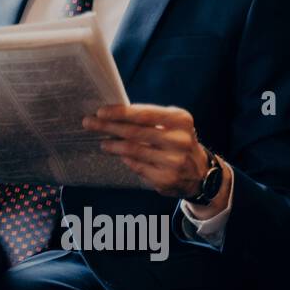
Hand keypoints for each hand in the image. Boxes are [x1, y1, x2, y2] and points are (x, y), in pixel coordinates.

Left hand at [82, 103, 221, 203]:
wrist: (200, 173)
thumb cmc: (178, 140)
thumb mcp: (172, 124)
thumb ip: (147, 118)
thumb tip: (112, 113)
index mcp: (180, 120)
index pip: (144, 114)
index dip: (120, 112)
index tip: (100, 111)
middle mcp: (179, 140)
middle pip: (135, 132)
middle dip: (108, 127)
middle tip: (89, 123)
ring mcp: (174, 161)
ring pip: (133, 150)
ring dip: (113, 145)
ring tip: (102, 142)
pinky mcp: (166, 178)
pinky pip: (137, 166)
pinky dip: (125, 159)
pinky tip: (119, 154)